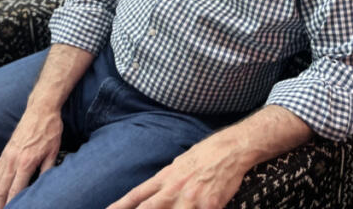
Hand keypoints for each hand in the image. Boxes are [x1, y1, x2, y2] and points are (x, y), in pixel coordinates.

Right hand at [0, 107, 62, 208]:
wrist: (41, 110)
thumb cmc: (49, 129)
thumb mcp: (54, 152)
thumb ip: (47, 171)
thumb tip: (44, 186)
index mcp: (26, 162)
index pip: (15, 190)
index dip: (12, 204)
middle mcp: (13, 160)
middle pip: (1, 190)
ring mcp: (7, 156)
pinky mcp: (5, 152)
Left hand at [107, 132, 247, 208]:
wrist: (231, 148)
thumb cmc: (207, 154)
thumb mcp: (180, 163)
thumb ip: (166, 179)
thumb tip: (154, 192)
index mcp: (166, 177)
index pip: (136, 195)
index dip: (120, 206)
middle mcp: (174, 189)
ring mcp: (191, 199)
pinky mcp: (209, 206)